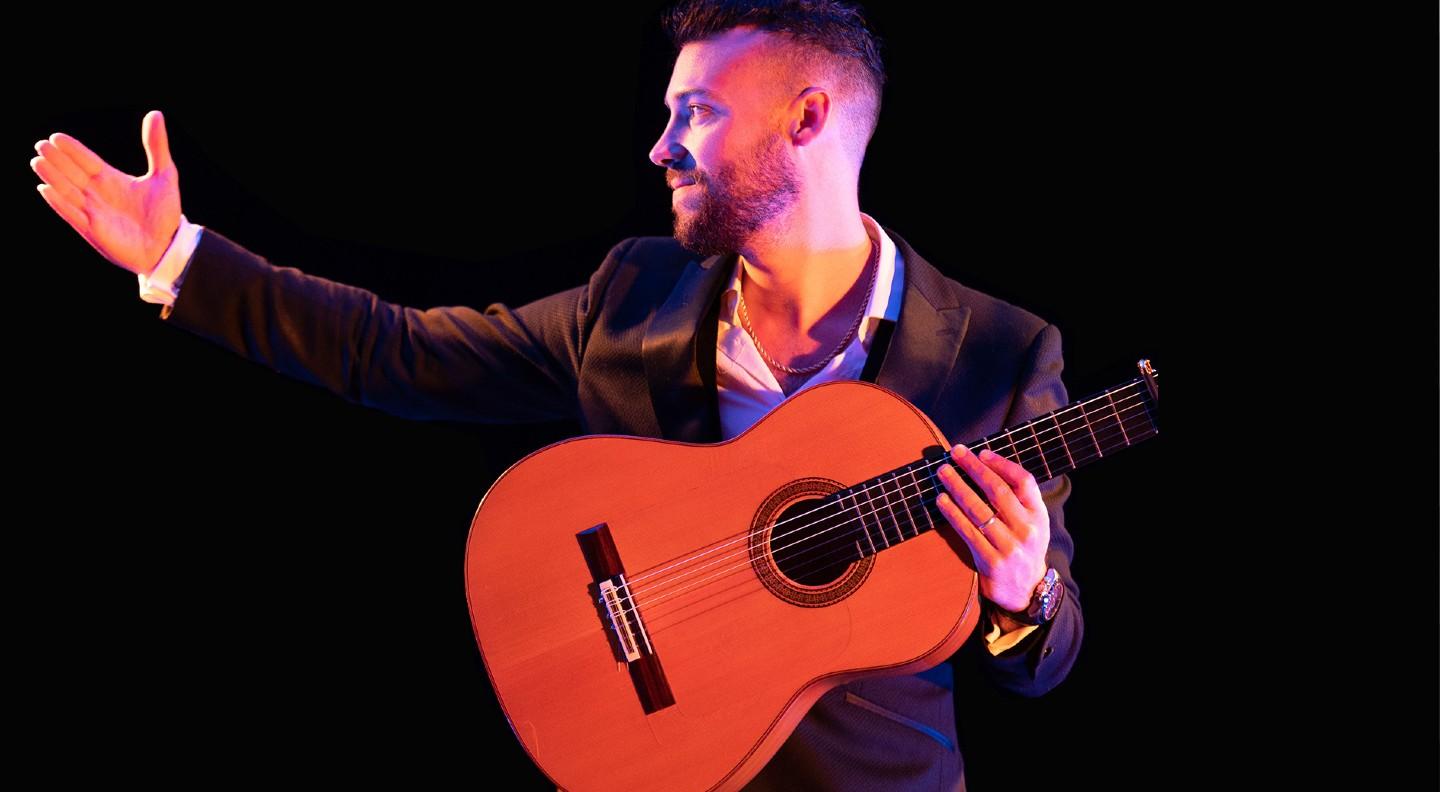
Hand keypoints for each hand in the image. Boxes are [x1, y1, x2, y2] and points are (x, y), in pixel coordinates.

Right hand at [30, 109, 181, 276]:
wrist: (169, 246)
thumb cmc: (165, 214)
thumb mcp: (165, 175)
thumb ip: (157, 146)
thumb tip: (155, 113)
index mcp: (111, 181)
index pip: (87, 161)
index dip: (73, 150)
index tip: (56, 137)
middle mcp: (98, 195)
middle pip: (73, 174)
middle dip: (57, 160)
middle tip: (41, 145)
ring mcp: (94, 213)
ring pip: (68, 191)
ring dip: (53, 177)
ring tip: (37, 161)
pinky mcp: (93, 231)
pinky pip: (72, 215)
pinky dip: (59, 203)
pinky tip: (46, 189)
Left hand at [934, 444, 1049, 612]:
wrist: (1025, 591)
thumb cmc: (1023, 548)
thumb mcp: (1033, 523)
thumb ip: (1020, 499)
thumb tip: (988, 465)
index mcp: (1039, 516)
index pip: (1024, 481)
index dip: (1002, 464)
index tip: (981, 453)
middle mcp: (1027, 530)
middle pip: (998, 491)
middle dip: (974, 468)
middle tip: (956, 453)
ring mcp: (1009, 547)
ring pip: (979, 509)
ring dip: (958, 487)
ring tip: (943, 472)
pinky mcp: (991, 561)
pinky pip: (967, 531)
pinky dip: (952, 513)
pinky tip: (941, 500)